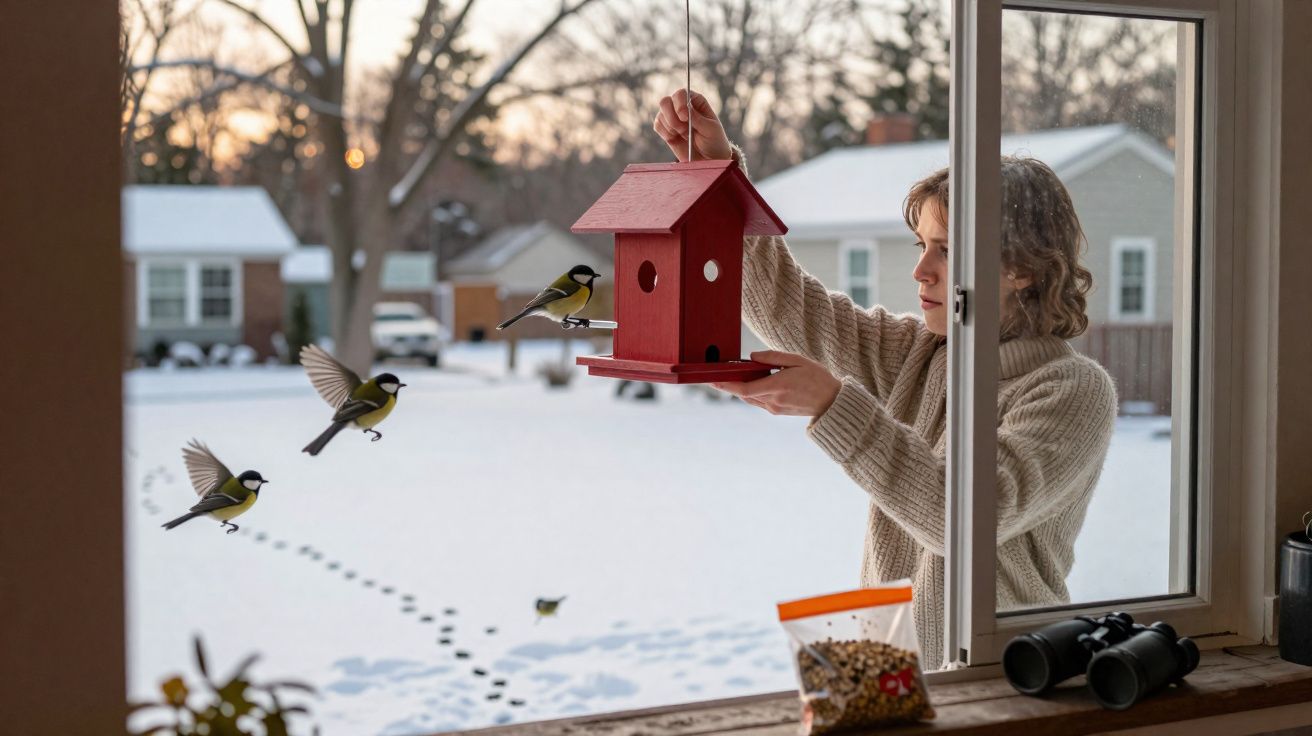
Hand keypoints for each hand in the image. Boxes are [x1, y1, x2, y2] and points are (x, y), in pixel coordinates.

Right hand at [653, 88, 732, 161]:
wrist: (709, 158)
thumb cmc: (713, 140)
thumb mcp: (710, 129)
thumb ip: (697, 119)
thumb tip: (684, 110)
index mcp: (695, 101)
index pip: (681, 94)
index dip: (680, 104)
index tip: (684, 117)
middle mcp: (681, 106)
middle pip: (665, 102)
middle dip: (671, 117)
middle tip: (682, 129)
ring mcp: (672, 117)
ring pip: (660, 115)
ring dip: (670, 127)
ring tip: (683, 135)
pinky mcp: (666, 129)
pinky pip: (657, 126)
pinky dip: (664, 133)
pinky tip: (675, 138)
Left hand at [712, 351, 841, 418]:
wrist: (832, 402)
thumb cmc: (817, 378)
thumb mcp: (798, 360)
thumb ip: (773, 357)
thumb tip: (752, 357)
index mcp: (778, 386)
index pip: (744, 388)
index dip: (726, 385)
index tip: (713, 380)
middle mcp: (773, 400)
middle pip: (743, 394)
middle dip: (729, 385)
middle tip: (717, 375)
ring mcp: (775, 408)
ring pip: (749, 398)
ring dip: (740, 388)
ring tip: (731, 376)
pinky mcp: (777, 411)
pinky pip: (758, 401)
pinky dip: (751, 391)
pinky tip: (751, 382)